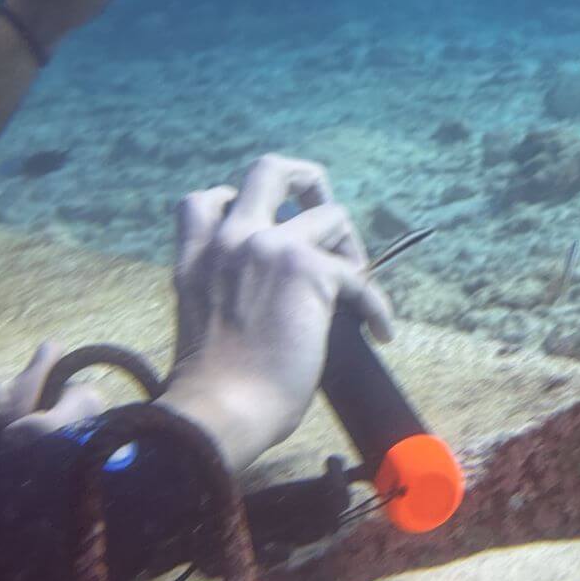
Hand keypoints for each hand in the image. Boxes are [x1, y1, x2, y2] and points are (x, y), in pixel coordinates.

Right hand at [159, 155, 394, 472]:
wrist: (221, 411)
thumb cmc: (215, 390)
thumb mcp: (201, 319)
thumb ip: (226, 288)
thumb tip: (275, 292)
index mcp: (196, 256)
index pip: (206, 199)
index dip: (239, 203)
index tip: (264, 228)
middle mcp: (230, 239)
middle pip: (269, 169)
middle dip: (305, 180)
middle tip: (323, 213)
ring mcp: (269, 247)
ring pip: (331, 213)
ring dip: (350, 247)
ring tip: (355, 285)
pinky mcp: (309, 271)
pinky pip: (361, 276)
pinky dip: (377, 305)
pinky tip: (382, 331)